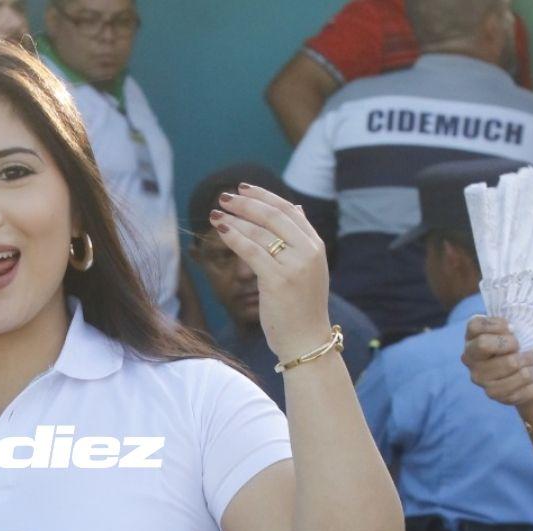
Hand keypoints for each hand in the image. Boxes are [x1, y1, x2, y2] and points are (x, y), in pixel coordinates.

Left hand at [211, 183, 330, 360]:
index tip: (244, 188)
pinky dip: (233, 237)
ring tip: (216, 213)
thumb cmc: (302, 307)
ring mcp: (295, 265)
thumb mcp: (308, 268)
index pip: (289, 210)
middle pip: (273, 216)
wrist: (307, 340)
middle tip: (224, 197)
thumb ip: (301, 239)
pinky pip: (251, 251)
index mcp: (316, 246)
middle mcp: (308, 251)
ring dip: (235, 219)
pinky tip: (220, 229)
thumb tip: (296, 208)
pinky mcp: (278, 280)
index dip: (264, 196)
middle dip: (246, 203)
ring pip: (260, 232)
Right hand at [461, 315, 532, 416]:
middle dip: (510, 342)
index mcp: (471, 338)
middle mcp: (469, 358)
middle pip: (484, 344)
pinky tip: (531, 373)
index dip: (498, 325)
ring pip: (509, 362)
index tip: (513, 328)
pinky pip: (521, 377)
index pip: (475, 326)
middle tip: (520, 346)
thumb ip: (511, 322)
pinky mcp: (493, 392)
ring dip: (528, 358)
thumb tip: (514, 327)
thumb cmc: (523, 347)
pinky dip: (532, 373)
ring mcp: (479, 377)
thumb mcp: (517, 329)